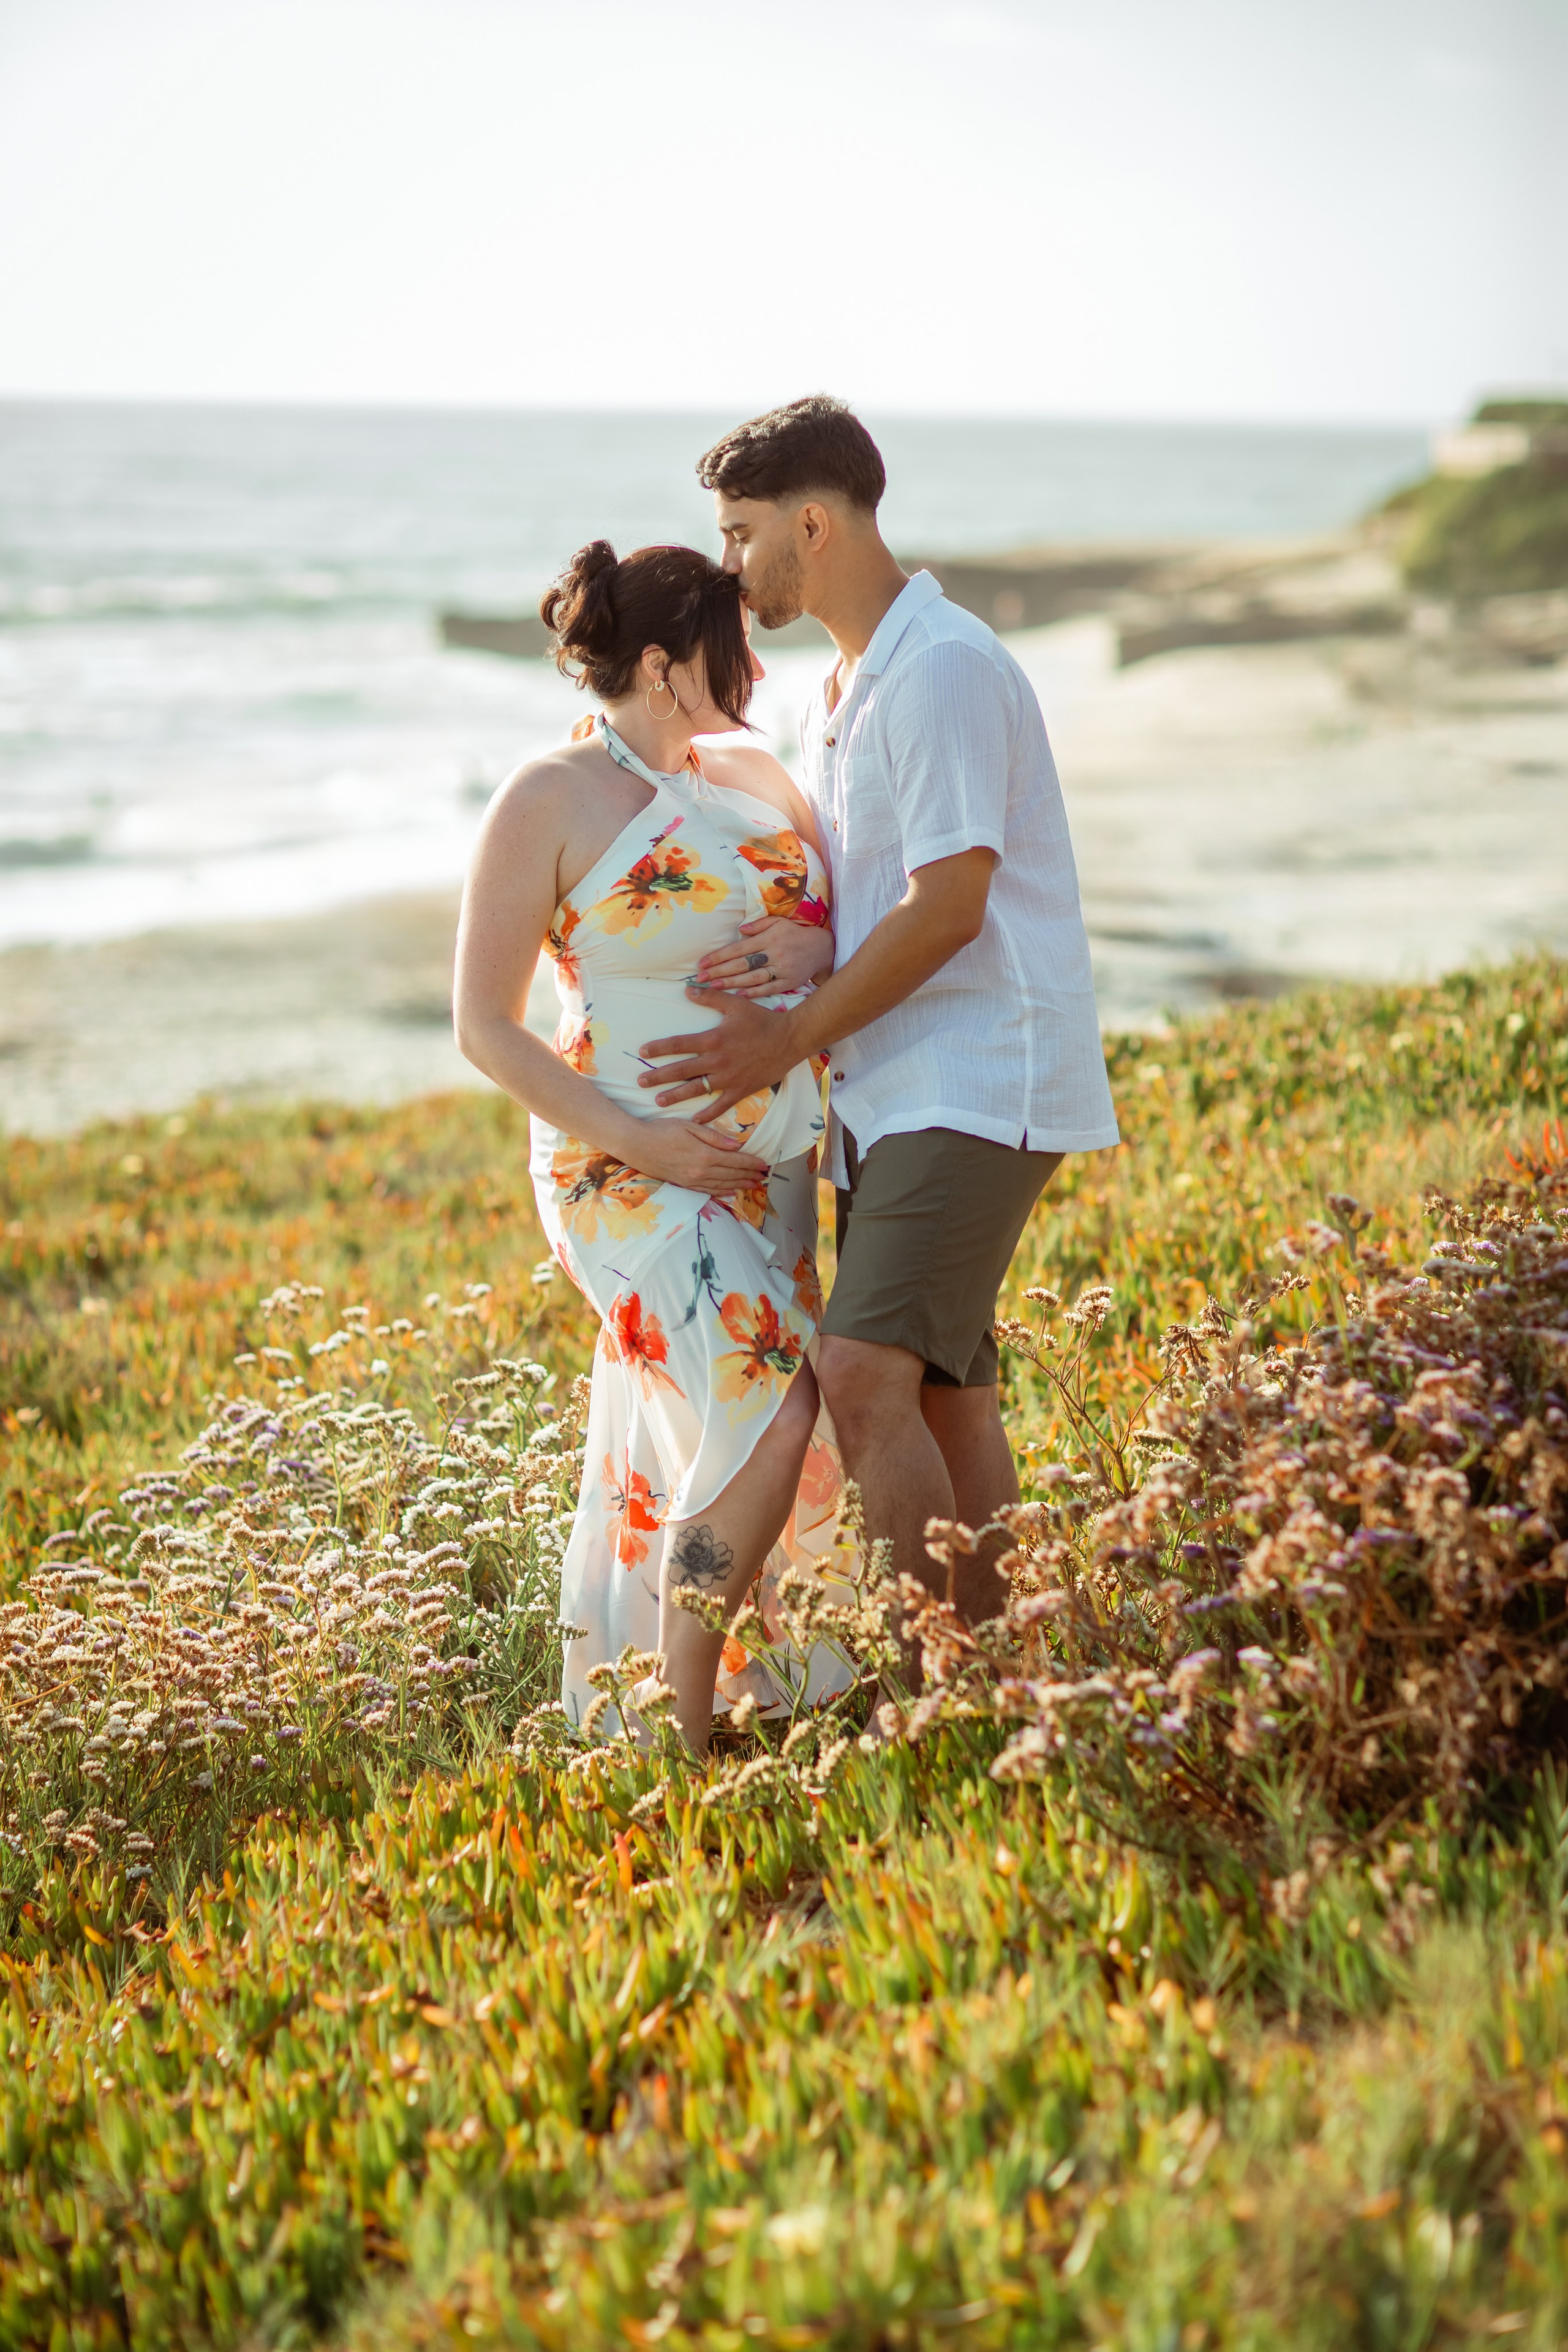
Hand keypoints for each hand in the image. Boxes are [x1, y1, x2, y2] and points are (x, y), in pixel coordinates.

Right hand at [621, 1118, 769, 1193]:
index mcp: (705, 1154)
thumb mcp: (690, 1127)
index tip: (764, 1164)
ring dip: (740, 1185)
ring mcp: (693, 1181)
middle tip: (763, 1177)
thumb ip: (714, 1137)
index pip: (735, 1160)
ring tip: (753, 1185)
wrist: (636, 1145)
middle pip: (732, 1174)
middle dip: (750, 1175)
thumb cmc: (662, 1130)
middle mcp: (702, 1171)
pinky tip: (731, 1192)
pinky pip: (708, 1191)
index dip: (751, 1163)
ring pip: (722, 1185)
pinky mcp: (684, 1185)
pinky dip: (722, 1192)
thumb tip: (736, 1145)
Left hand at [640, 988, 801, 1120]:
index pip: (678, 1044)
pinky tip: (694, 1119)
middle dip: (658, 1076)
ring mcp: (729, 1078)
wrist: (790, 1039)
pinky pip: (721, 1105)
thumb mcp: (735, 1004)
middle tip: (640, 1081)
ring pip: (696, 1089)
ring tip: (658, 1101)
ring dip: (675, 1096)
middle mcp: (717, 1061)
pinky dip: (707, 1113)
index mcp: (713, 1039)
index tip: (642, 1052)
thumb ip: (709, 998)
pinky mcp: (741, 1090)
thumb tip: (686, 990)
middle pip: (681, 1070)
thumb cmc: (763, 1020)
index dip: (658, 1048)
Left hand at [694, 915, 833, 998]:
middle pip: (742, 964)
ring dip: (731, 982)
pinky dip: (753, 992)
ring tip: (713, 986)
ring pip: (753, 977)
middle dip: (719, 971)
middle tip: (700, 979)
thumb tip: (739, 930)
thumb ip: (759, 924)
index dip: (719, 956)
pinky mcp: (789, 982)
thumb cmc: (795, 934)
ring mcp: (782, 969)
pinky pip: (768, 988)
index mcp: (769, 938)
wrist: (822, 949)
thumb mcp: (779, 922)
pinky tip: (737, 995)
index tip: (703, 963)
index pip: (739, 948)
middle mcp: (774, 953)